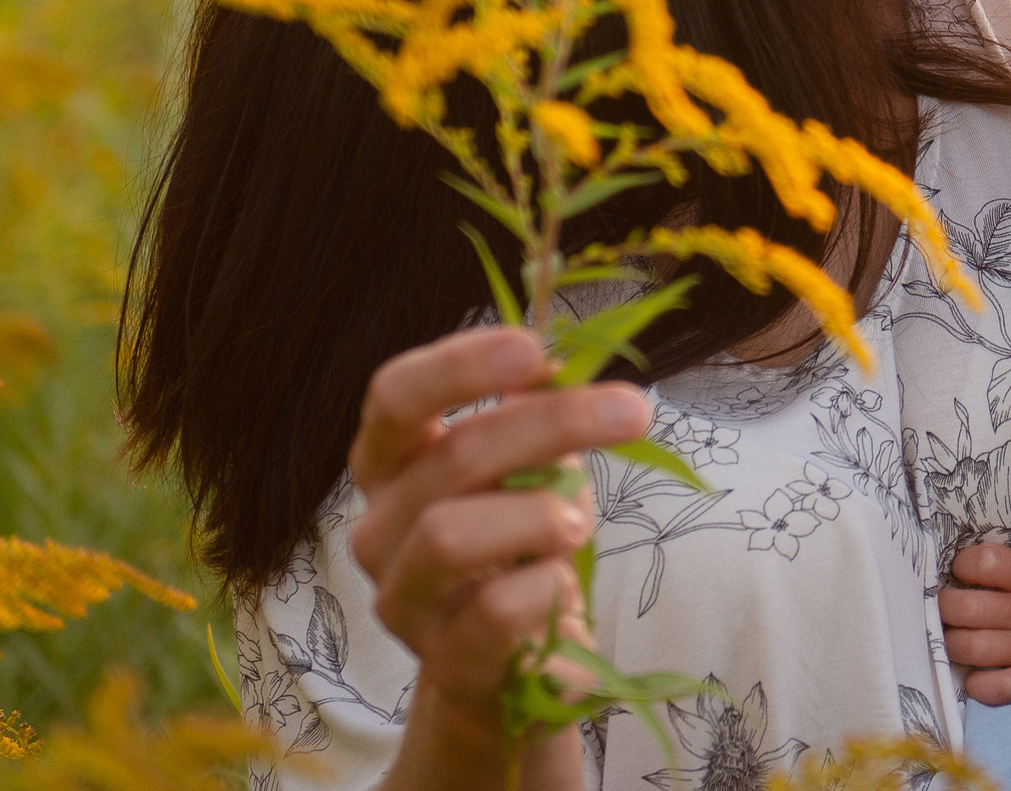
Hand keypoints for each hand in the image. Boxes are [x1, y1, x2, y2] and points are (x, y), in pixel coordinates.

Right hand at [347, 326, 650, 790]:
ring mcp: (403, 598)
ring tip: (577, 523)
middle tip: (631, 411)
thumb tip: (562, 360)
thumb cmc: (517, 540)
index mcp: (394, 464)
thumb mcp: (527, 466)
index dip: (458, 365)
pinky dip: (546, 584)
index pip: (394, 396)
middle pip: (452, 456)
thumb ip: (534, 411)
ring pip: (450, 534)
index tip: (534, 348)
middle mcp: (379, 528)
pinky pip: (494, 610)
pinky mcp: (443, 660)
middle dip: (552, 424)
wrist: (510, 663)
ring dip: (538, 515)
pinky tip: (559, 582)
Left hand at [940, 491, 1010, 704]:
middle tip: (947, 606)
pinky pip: (1004, 689)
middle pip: (967, 609)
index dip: (965, 564)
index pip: (984, 563)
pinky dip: (984, 688)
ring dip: (956, 645)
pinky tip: (976, 681)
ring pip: (975, 649)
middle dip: (947, 607)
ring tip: (954, 640)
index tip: (962, 568)